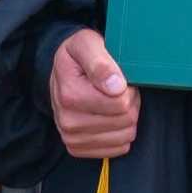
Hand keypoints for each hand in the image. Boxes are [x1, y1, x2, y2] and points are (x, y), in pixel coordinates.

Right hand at [50, 28, 138, 158]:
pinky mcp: (78, 149)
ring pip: (125, 136)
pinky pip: (119, 148)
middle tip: (119, 90)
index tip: (119, 79)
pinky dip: (121, 133)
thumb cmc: (77, 56)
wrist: (61, 73)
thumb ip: (101, 62)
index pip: (121, 103)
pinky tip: (111, 118)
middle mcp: (67, 121)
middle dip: (130, 102)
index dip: (127, 88)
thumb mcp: (87, 43)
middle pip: (125, 120)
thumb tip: (116, 86)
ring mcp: (72, 138)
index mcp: (69, 95)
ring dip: (127, 117)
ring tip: (115, 102)